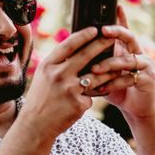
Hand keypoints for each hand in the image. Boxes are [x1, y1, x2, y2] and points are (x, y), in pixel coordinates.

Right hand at [18, 26, 116, 141]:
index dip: (83, 35)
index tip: (94, 29)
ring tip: (119, 66)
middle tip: (113, 38)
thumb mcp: (43, 77)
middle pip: (86, 55)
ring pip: (96, 76)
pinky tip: (83, 103)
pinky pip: (91, 96)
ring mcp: (70, 89)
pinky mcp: (79, 103)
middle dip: (102, 44)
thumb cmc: (40, 99)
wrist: (35, 126)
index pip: (68, 44)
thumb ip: (57, 64)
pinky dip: (90, 98)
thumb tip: (75, 48)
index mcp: (48, 65)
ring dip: (109, 71)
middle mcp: (59, 75)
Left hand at [88, 6, 154, 121]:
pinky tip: (103, 88)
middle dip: (116, 32)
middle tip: (102, 30)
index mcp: (127, 49)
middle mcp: (138, 53)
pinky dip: (115, 83)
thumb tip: (73, 48)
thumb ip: (94, 59)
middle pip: (129, 37)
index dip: (120, 17)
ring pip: (128, 60)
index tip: (114, 6)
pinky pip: (130, 78)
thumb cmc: (116, 88)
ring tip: (94, 69)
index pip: (123, 29)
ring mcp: (145, 65)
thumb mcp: (103, 72)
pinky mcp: (148, 79)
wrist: (135, 109)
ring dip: (110, 64)